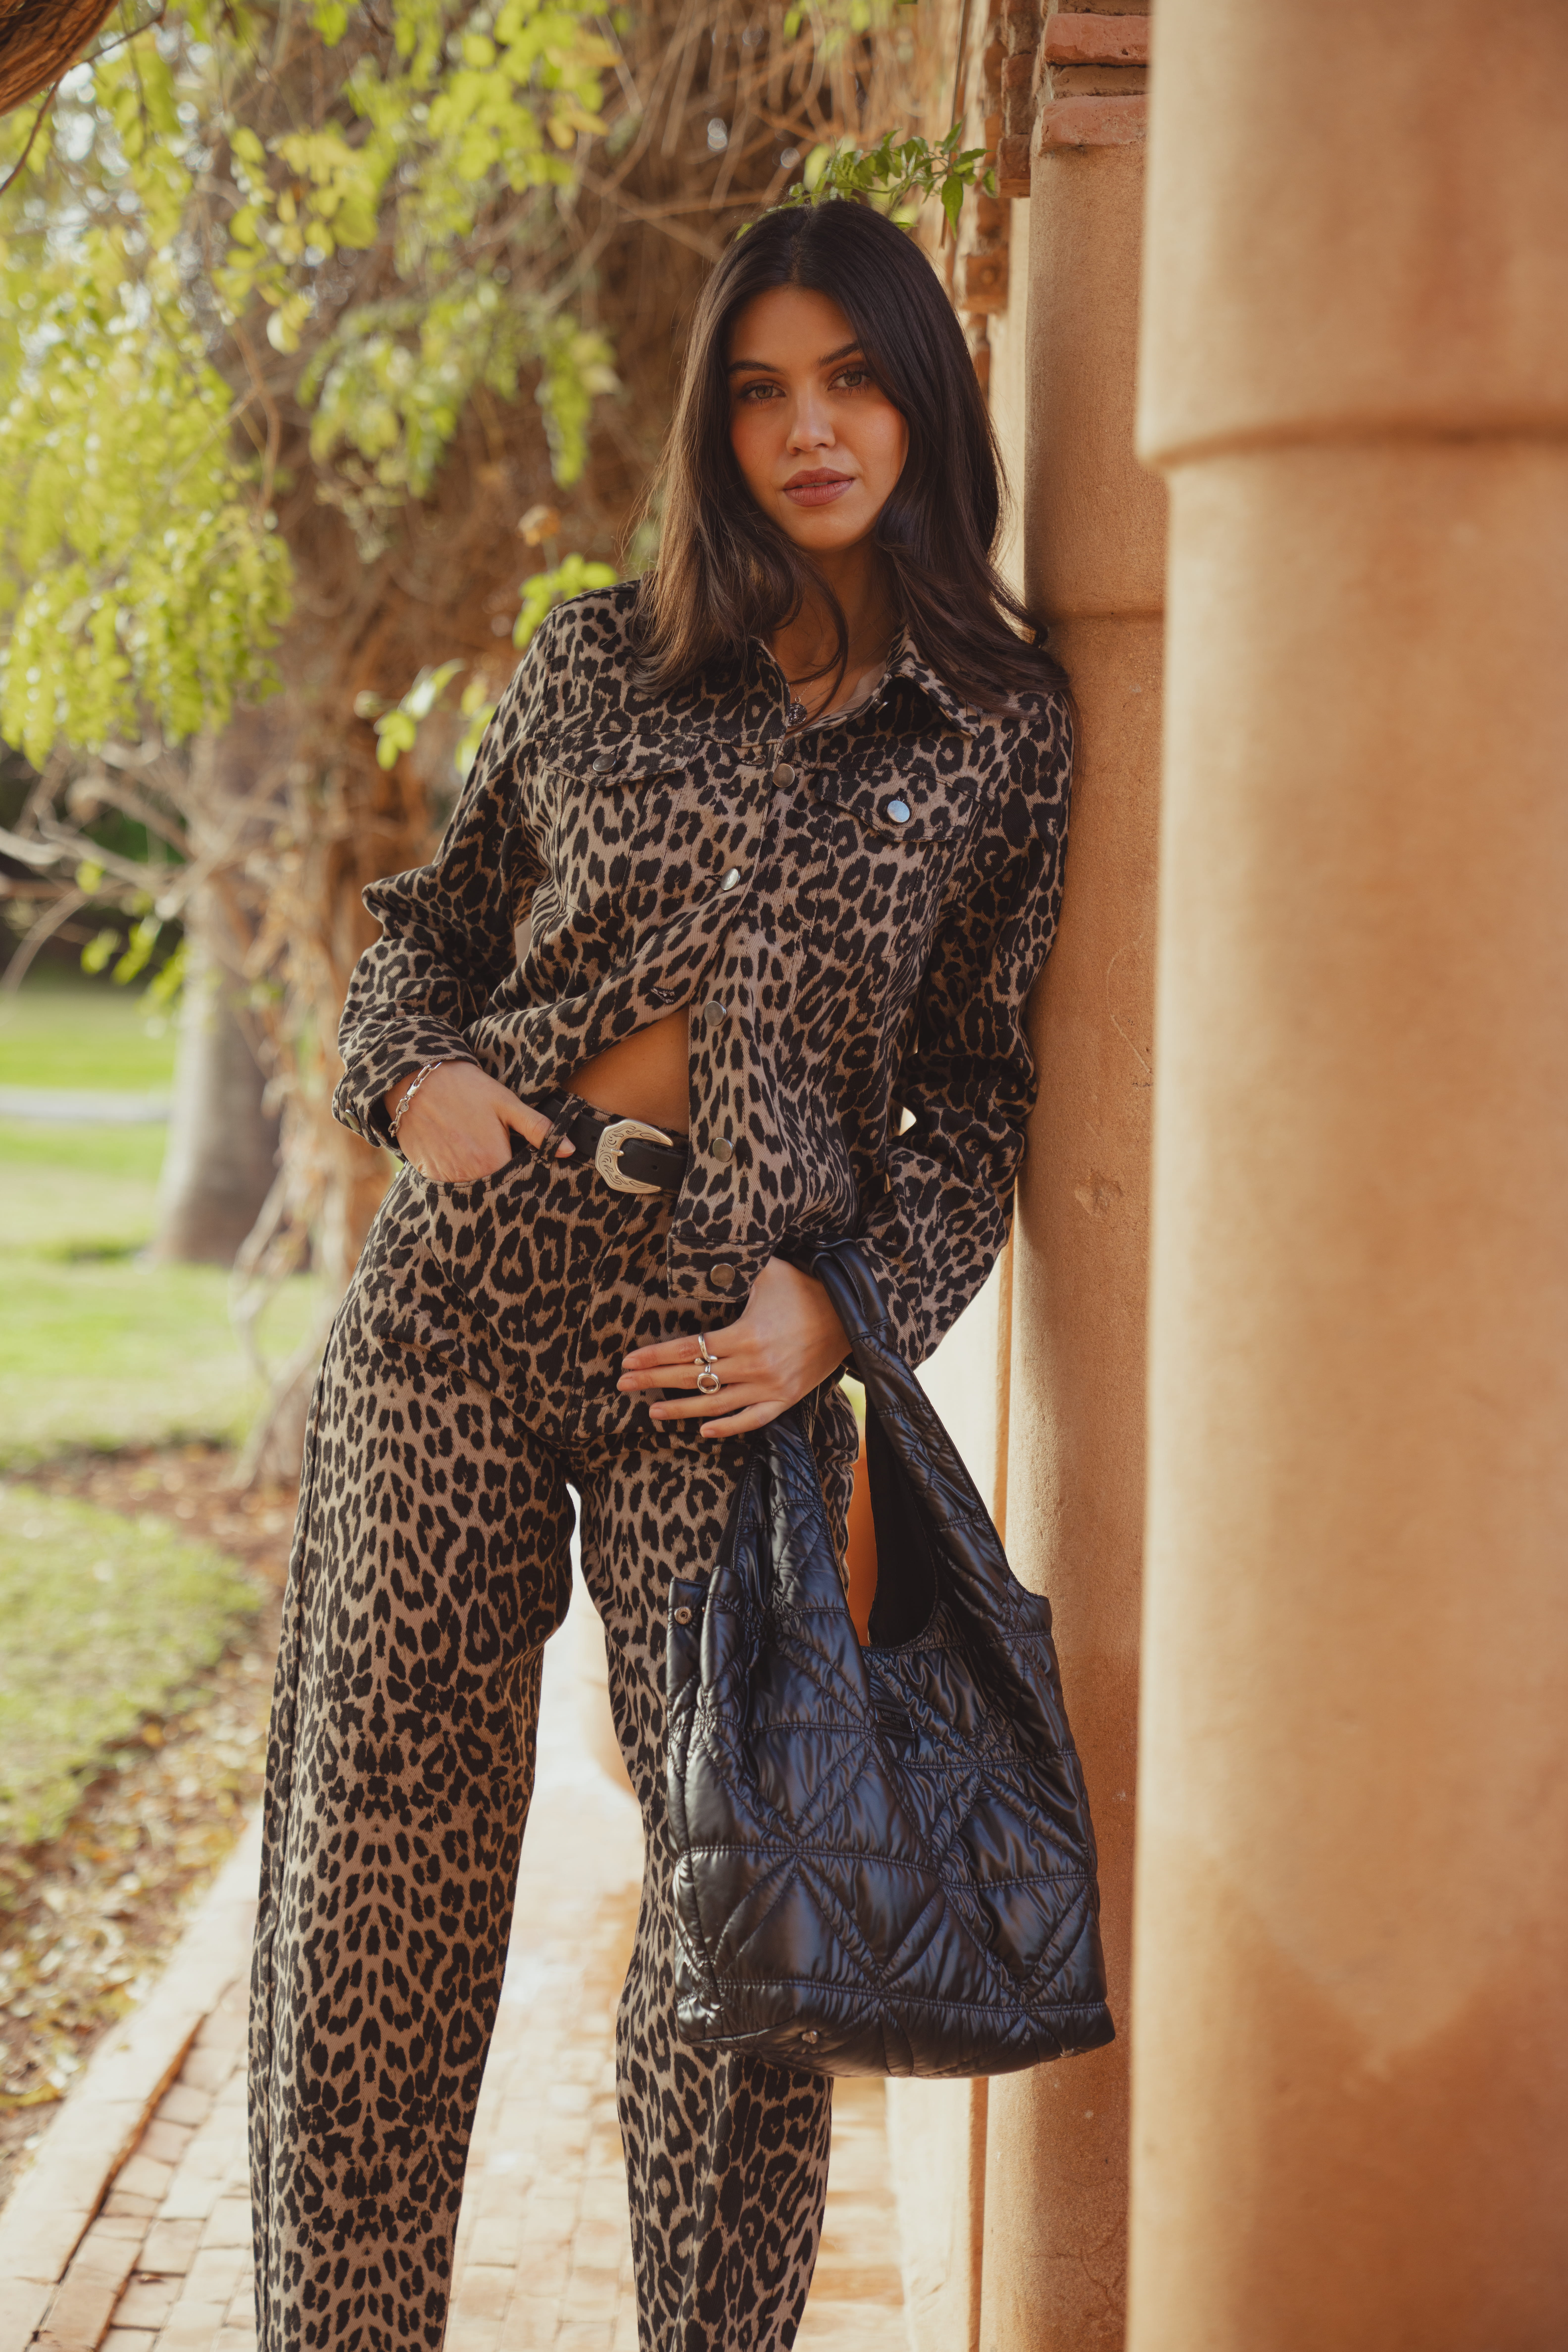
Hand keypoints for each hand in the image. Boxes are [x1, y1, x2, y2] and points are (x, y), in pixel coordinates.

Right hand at [385, 1061, 573, 1180]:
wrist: (417, 1080)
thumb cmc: (466, 1088)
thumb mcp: (507, 1104)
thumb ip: (538, 1129)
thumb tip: (570, 1151)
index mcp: (492, 1161)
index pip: (517, 1184)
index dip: (523, 1178)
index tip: (524, 1168)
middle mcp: (468, 1176)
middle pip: (494, 1191)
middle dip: (502, 1183)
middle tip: (502, 1163)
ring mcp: (445, 1177)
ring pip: (471, 1191)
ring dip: (479, 1181)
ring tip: (479, 1158)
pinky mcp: (428, 1174)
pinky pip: (448, 1186)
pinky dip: (457, 1178)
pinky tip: (459, 1159)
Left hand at [618, 1255, 849, 1438]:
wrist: (851, 1314)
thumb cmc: (805, 1286)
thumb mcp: (767, 1270)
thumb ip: (730, 1269)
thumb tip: (695, 1258)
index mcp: (745, 1334)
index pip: (688, 1349)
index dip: (655, 1355)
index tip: (628, 1359)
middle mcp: (755, 1366)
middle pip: (694, 1378)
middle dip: (654, 1381)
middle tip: (623, 1384)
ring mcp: (771, 1387)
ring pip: (716, 1405)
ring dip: (680, 1409)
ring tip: (650, 1410)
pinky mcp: (787, 1398)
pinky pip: (752, 1420)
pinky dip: (727, 1428)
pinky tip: (703, 1431)